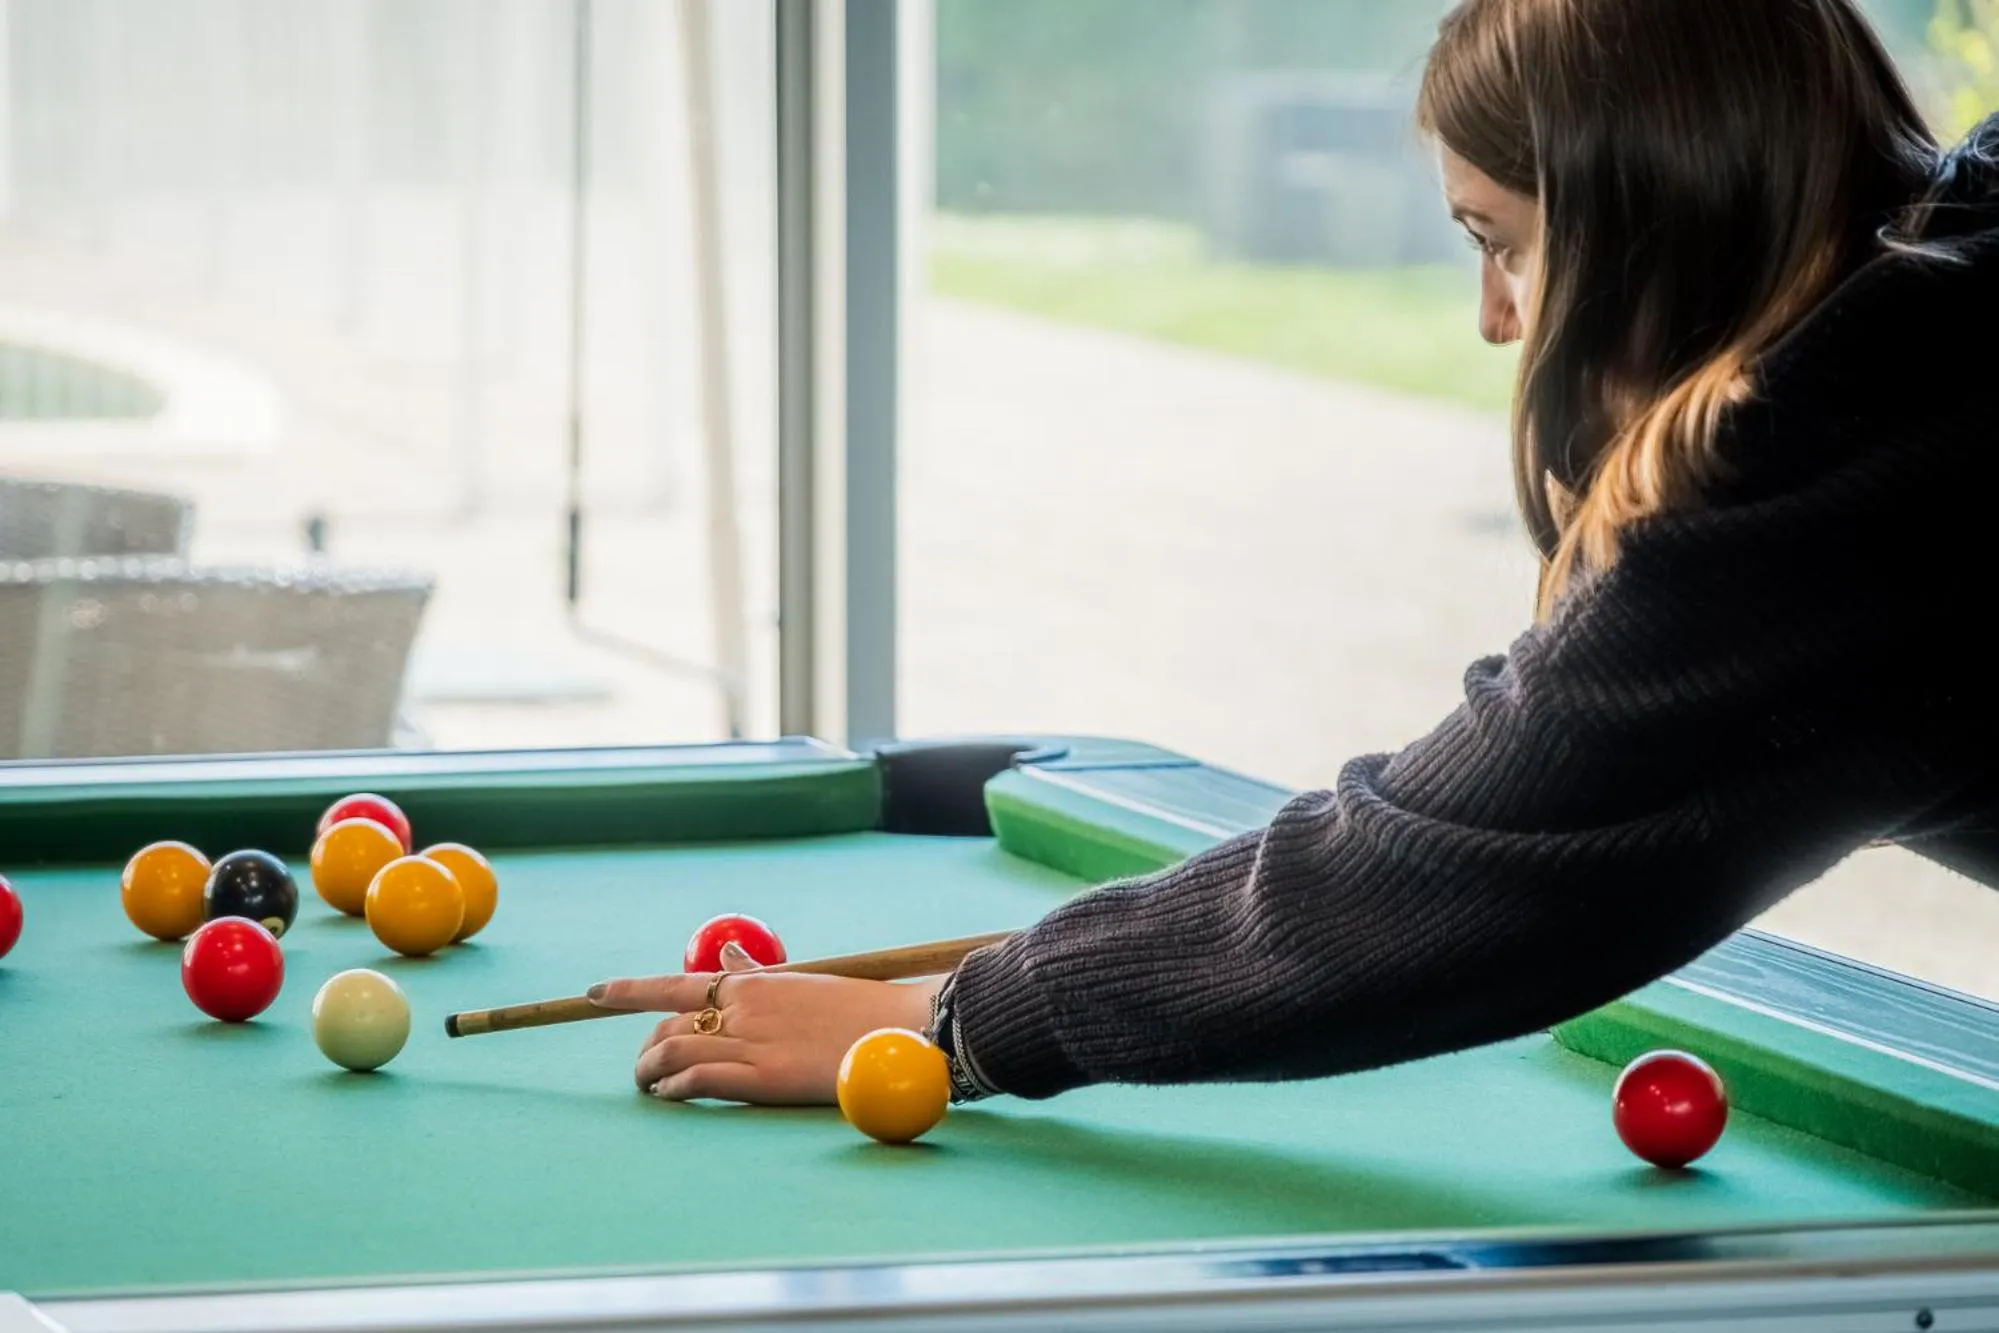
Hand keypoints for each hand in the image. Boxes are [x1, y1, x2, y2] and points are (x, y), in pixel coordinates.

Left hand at [590, 943, 942, 1104]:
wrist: (903, 1028)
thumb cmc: (862, 1011)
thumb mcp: (805, 984)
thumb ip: (760, 976)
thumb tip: (730, 958)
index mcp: (755, 984)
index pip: (675, 983)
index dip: (628, 990)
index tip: (594, 995)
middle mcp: (745, 1007)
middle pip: (669, 1023)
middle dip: (647, 1047)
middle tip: (645, 1069)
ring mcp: (752, 1041)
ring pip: (673, 1048)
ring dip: (650, 1071)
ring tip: (649, 1087)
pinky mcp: (764, 1075)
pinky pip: (698, 1077)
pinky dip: (675, 1087)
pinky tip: (672, 1096)